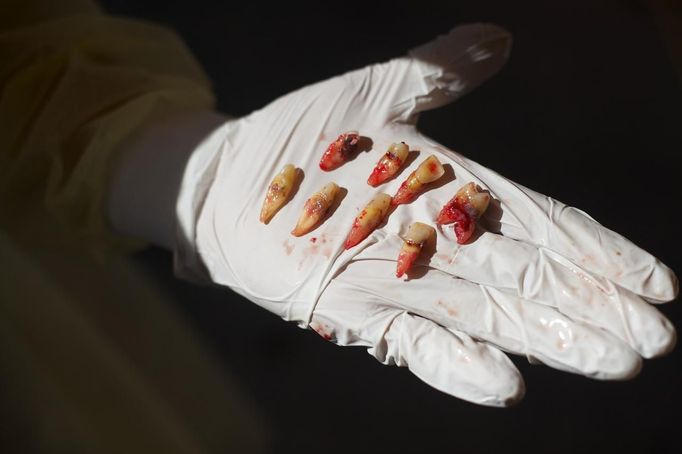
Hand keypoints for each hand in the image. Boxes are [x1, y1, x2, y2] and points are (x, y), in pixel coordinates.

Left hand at [183, 24, 676, 405]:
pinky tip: (505, 383)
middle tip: (655, 338)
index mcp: (452, 192)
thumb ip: (436, 72)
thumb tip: (501, 38)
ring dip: (550, 341)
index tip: (658, 281)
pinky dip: (457, 366)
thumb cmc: (297, 137)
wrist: (226, 182)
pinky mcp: (358, 315)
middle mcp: (439, 245)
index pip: (542, 225)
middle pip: (531, 281)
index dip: (598, 253)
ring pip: (490, 319)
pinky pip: (416, 347)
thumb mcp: (371, 92)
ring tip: (613, 360)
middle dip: (593, 308)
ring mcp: (402, 284)